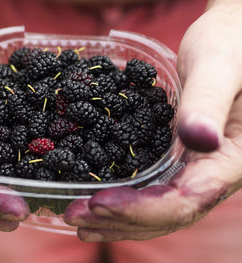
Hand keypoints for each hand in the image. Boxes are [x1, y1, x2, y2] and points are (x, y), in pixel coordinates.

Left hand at [64, 0, 241, 240]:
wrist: (230, 42)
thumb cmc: (232, 45)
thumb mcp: (221, 65)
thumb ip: (209, 99)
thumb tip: (197, 137)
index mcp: (232, 159)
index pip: (185, 199)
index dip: (140, 208)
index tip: (97, 202)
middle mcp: (213, 174)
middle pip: (166, 214)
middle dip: (118, 219)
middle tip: (74, 215)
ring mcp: (195, 170)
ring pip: (157, 211)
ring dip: (115, 219)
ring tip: (77, 218)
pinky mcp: (177, 160)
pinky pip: (152, 192)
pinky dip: (123, 203)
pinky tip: (96, 206)